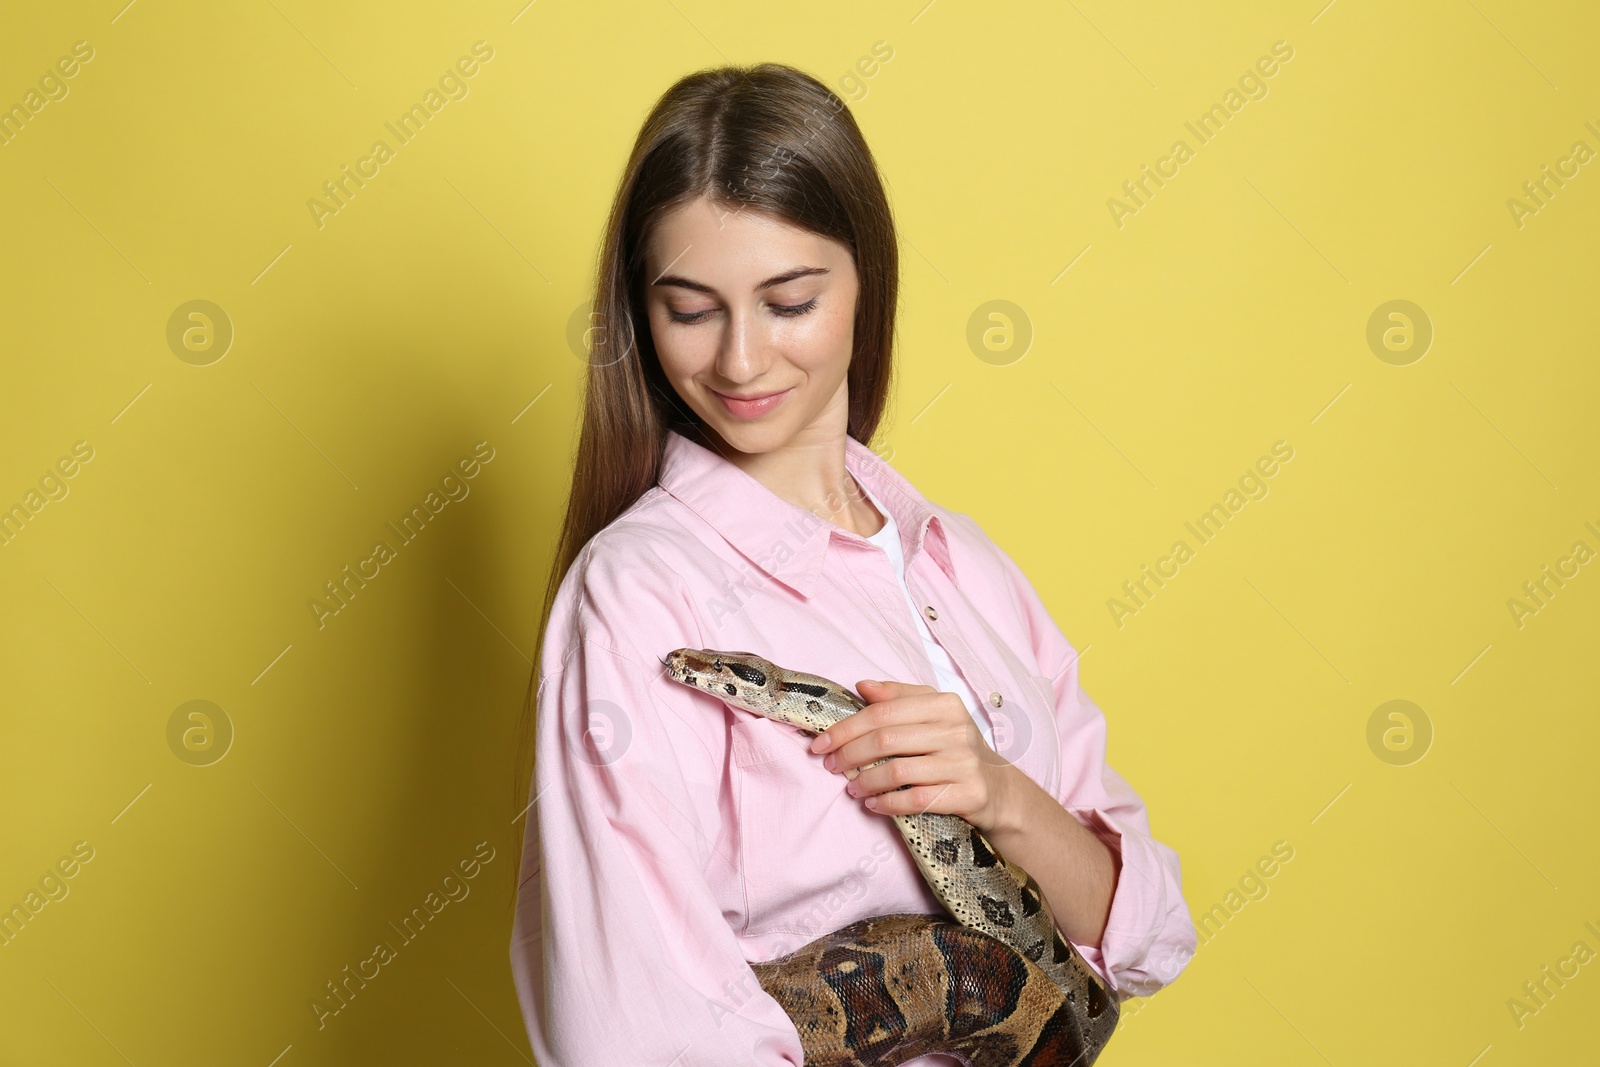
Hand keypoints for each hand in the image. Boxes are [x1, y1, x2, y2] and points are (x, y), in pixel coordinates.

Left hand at [808, 679, 1016, 832]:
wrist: (998, 789)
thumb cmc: (955, 748)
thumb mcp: (933, 714)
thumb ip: (898, 697)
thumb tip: (861, 685)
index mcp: (945, 704)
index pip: (883, 711)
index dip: (846, 728)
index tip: (821, 743)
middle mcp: (957, 730)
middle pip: (886, 740)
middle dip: (849, 754)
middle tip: (831, 766)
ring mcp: (964, 763)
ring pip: (898, 771)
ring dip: (866, 782)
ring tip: (852, 787)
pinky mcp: (968, 794)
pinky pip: (916, 800)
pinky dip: (888, 803)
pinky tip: (874, 805)